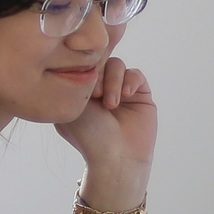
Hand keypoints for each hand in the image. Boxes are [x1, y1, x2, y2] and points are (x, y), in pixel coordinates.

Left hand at [55, 57, 155, 202]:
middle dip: (97, 72)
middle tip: (95, 94)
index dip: (82, 66)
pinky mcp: (140, 94)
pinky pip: (135, 74)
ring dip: (113, 81)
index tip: (82, 85)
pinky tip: (125, 96)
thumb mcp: (73, 105)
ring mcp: (120, 90)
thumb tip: (86, 55)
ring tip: (110, 104)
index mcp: (79, 90)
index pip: (81, 63)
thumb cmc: (89, 137)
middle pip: (100, 59)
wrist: (116, 158)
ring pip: (117, 65)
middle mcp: (99, 88)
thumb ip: (76, 78)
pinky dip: (130, 81)